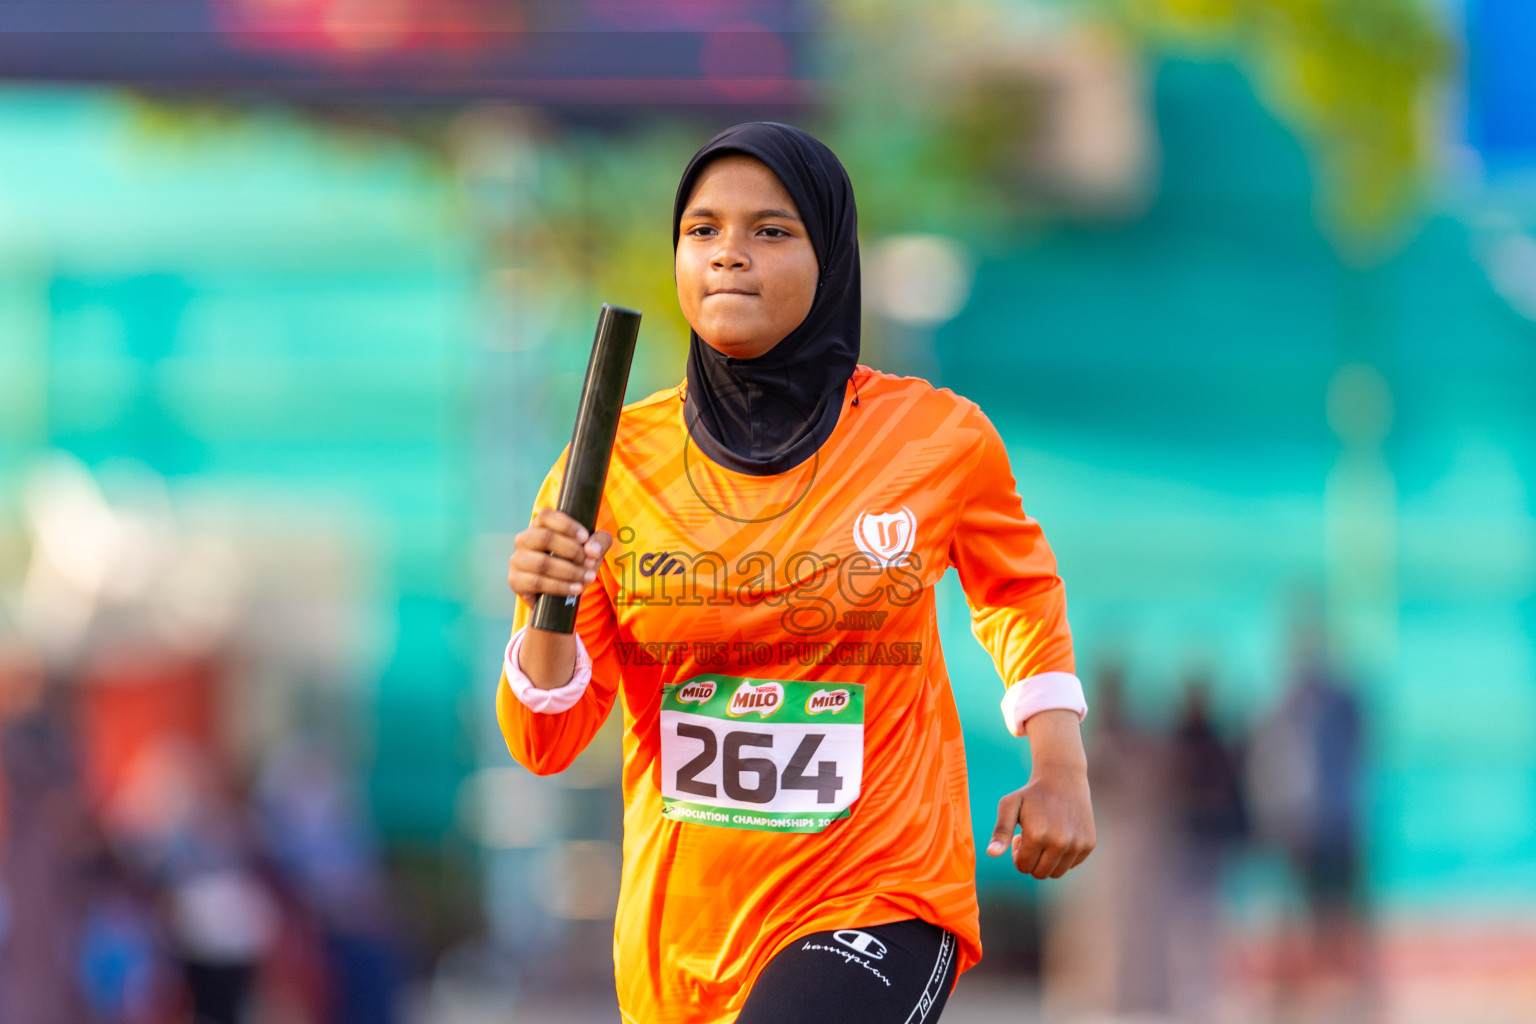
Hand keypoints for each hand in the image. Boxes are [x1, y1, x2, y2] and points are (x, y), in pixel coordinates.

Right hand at [507, 508, 612, 609]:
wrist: (558, 595)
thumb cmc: (574, 564)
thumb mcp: (592, 550)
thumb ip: (599, 542)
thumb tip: (592, 549)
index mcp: (539, 526)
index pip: (547, 516)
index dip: (567, 525)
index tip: (585, 538)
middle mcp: (524, 539)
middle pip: (545, 538)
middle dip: (572, 551)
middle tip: (589, 562)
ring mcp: (517, 560)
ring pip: (542, 563)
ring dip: (570, 571)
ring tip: (588, 577)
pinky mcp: (516, 580)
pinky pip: (538, 582)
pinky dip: (561, 586)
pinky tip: (576, 589)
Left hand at [987, 709, 1095, 878]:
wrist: (1063, 778)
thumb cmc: (1032, 794)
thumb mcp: (1009, 806)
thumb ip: (1000, 831)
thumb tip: (991, 854)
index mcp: (1037, 835)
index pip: (1023, 867)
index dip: (1018, 854)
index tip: (1020, 836)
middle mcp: (1060, 843)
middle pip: (1040, 873)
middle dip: (1032, 860)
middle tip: (1032, 838)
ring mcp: (1077, 844)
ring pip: (1056, 873)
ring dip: (1047, 860)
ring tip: (1045, 838)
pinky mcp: (1089, 844)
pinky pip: (1071, 865)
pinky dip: (1063, 856)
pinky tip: (1060, 834)